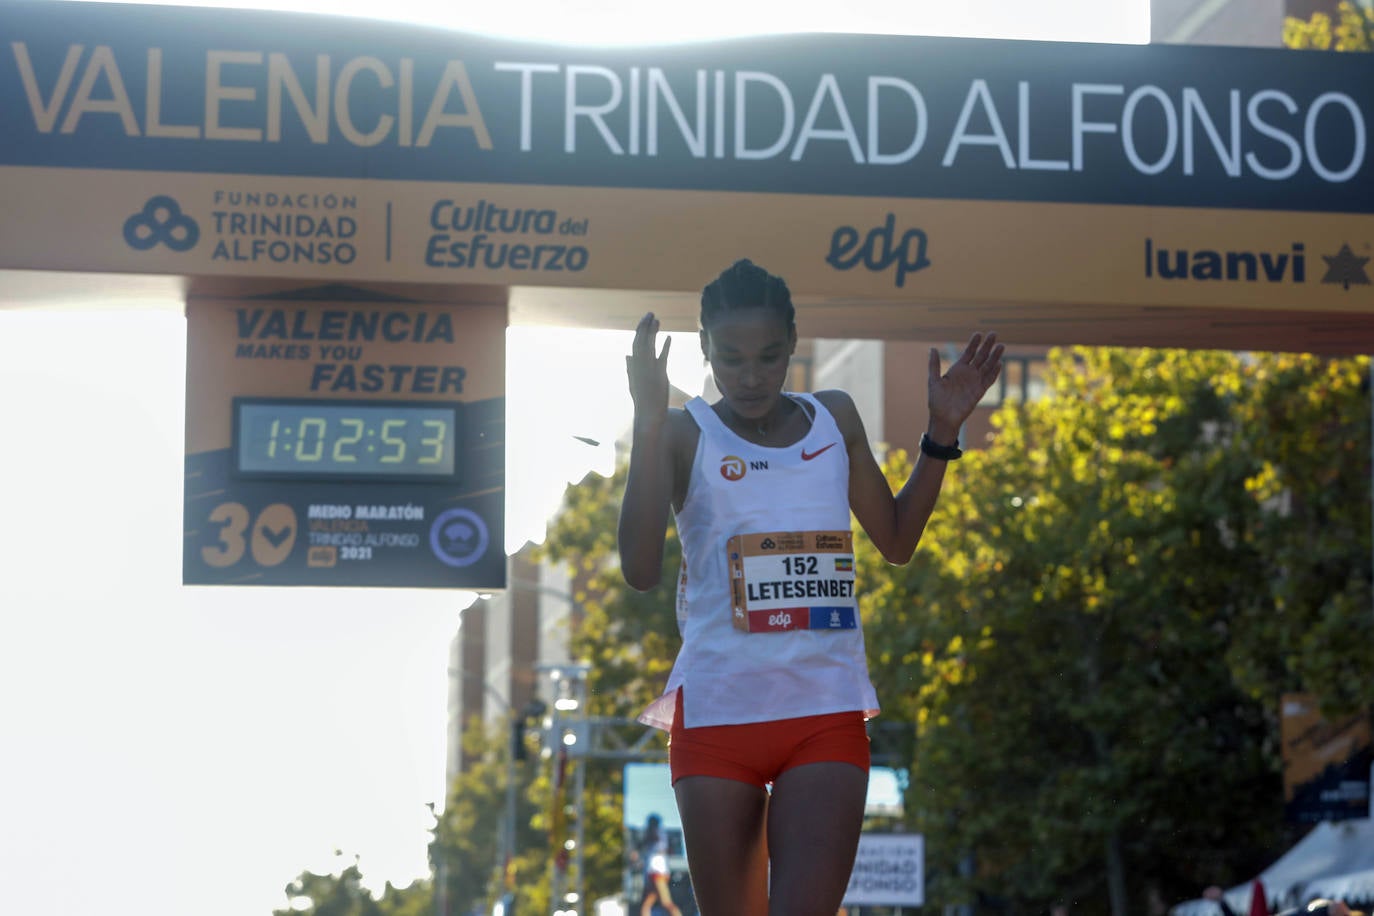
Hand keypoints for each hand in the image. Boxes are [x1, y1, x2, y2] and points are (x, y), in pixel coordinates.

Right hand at [627, 312, 671, 426]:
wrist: (648, 414)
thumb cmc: (642, 399)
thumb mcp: (633, 382)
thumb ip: (630, 367)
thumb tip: (627, 356)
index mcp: (633, 366)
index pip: (635, 343)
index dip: (640, 330)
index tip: (645, 320)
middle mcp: (639, 366)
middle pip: (641, 340)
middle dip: (645, 326)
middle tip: (651, 314)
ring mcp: (648, 370)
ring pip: (649, 345)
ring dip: (652, 331)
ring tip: (657, 320)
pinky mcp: (659, 375)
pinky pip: (662, 357)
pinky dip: (665, 346)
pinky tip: (669, 337)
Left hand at [927, 332, 1003, 438]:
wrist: (943, 417)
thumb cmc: (937, 400)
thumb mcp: (934, 380)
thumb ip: (934, 365)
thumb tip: (933, 348)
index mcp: (957, 369)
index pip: (968, 353)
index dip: (974, 343)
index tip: (979, 333)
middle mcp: (968, 373)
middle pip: (981, 356)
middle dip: (987, 345)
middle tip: (994, 334)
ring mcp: (975, 382)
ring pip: (987, 366)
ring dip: (994, 357)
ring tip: (1001, 346)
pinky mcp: (979, 391)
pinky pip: (989, 380)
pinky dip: (994, 372)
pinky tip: (999, 364)